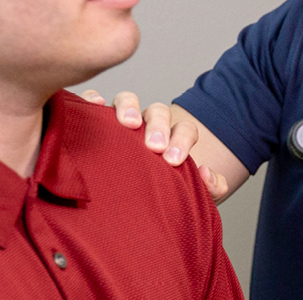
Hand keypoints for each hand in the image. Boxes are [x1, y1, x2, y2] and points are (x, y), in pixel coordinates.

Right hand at [79, 90, 228, 199]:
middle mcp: (148, 126)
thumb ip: (209, 187)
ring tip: (129, 124)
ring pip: (127, 100)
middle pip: (158, 112)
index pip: (184, 129)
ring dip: (129, 108)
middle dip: (158, 126)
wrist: (131, 203)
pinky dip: (93, 98)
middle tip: (155, 147)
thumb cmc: (162, 194)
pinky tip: (96, 105)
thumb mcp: (189, 192)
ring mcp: (121, 121)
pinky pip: (94, 102)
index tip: (174, 160)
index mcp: (173, 139)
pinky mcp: (96, 120)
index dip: (182, 140)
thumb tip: (206, 174)